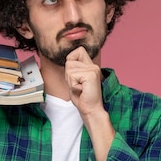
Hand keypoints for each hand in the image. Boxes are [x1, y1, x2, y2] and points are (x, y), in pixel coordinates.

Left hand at [64, 46, 115, 160]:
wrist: (91, 110)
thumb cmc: (82, 98)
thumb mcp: (75, 80)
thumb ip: (73, 69)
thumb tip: (68, 60)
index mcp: (91, 66)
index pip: (79, 50)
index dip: (71, 60)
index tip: (76, 76)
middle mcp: (93, 65)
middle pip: (69, 61)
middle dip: (69, 75)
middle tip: (78, 85)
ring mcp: (93, 69)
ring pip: (69, 69)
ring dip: (71, 81)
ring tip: (80, 88)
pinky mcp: (91, 74)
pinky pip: (72, 76)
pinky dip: (73, 85)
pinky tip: (82, 90)